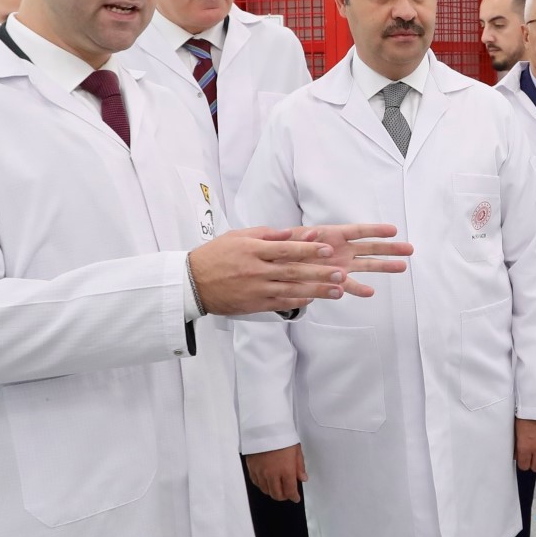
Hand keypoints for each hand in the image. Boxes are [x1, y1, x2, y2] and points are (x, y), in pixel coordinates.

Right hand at [188, 224, 409, 315]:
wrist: (192, 283)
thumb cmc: (217, 255)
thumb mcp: (239, 236)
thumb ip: (268, 234)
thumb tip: (294, 232)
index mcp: (253, 250)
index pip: (286, 249)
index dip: (308, 249)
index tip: (328, 248)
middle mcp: (256, 270)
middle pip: (293, 271)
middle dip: (320, 273)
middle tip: (342, 273)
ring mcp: (256, 290)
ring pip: (291, 290)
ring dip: (316, 291)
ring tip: (338, 291)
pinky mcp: (254, 305)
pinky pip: (281, 304)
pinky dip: (299, 302)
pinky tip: (314, 300)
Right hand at [246, 443, 305, 501]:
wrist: (265, 428)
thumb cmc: (282, 437)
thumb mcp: (296, 450)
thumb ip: (299, 467)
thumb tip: (303, 478)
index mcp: (286, 471)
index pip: (290, 491)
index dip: (293, 497)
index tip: (295, 498)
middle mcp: (272, 475)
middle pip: (276, 494)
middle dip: (283, 496)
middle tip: (287, 493)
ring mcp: (260, 472)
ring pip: (266, 490)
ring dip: (272, 491)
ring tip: (277, 487)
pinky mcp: (252, 468)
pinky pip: (256, 483)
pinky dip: (262, 485)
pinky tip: (266, 482)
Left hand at [294, 224, 412, 297]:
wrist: (277, 263)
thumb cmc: (286, 245)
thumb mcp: (291, 237)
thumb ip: (302, 237)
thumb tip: (313, 235)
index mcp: (334, 234)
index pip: (359, 231)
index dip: (376, 230)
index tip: (394, 230)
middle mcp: (342, 249)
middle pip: (370, 247)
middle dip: (390, 248)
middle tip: (410, 249)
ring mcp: (341, 265)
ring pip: (367, 265)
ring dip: (384, 266)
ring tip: (403, 267)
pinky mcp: (334, 280)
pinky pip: (349, 285)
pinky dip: (358, 289)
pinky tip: (370, 292)